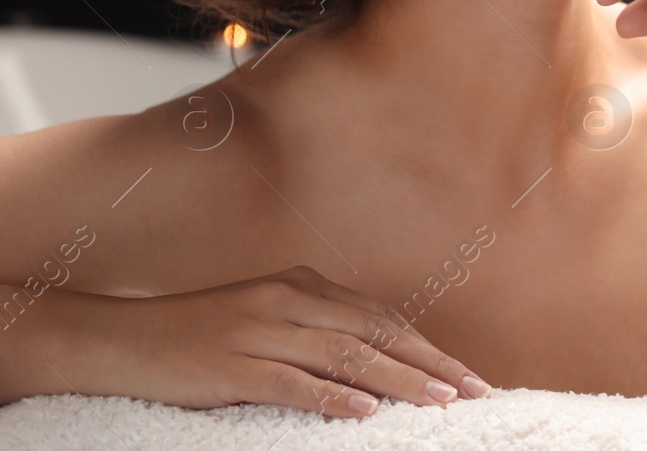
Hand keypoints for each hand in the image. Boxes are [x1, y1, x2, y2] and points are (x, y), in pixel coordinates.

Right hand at [59, 265, 488, 418]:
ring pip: (347, 356)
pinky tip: (364, 411)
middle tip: (473, 390)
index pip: (384, 318)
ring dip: (399, 379)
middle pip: (378, 333)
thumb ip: (318, 331)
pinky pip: (292, 381)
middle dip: (431, 363)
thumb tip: (375, 364)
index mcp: (304, 287)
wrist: (122, 339)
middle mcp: (291, 301)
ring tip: (439, 401)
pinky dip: (332, 396)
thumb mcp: (268, 319)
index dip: (429, 346)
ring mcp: (263, 331)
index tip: (467, 374)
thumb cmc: (200, 335)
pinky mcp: (234, 365)